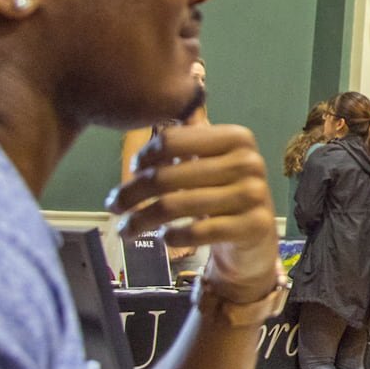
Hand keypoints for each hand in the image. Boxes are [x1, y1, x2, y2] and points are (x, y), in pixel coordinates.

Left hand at [109, 124, 277, 301]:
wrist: (256, 235)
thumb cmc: (223, 195)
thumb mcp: (208, 163)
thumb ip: (183, 144)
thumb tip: (141, 131)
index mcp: (235, 138)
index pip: (171, 142)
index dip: (144, 157)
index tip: (133, 170)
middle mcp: (248, 162)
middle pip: (166, 176)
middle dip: (131, 193)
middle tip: (114, 206)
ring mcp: (253, 195)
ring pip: (174, 206)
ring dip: (140, 220)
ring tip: (124, 229)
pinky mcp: (252, 226)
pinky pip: (196, 232)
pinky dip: (171, 237)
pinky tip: (164, 238)